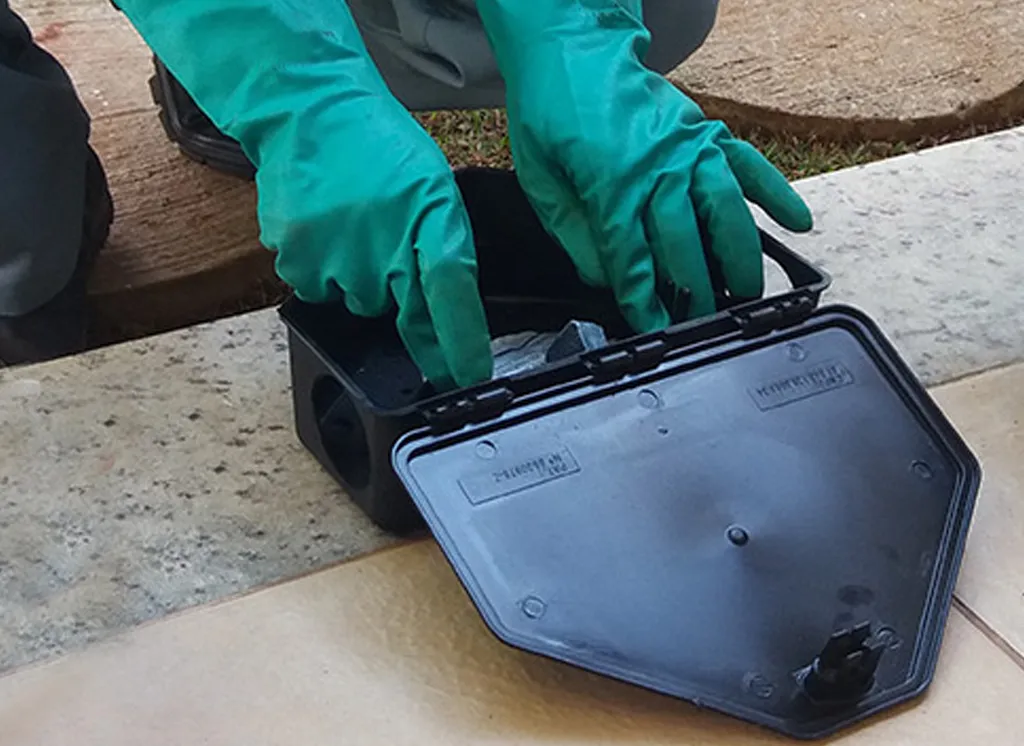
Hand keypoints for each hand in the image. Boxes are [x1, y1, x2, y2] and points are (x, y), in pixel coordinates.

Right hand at [115, 0, 492, 388]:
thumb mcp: (433, 187)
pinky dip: (326, 272)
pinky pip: (320, 291)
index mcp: (429, 221)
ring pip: (360, 304)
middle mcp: (383, 248)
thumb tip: (450, 308)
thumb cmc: (380, 148)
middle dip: (404, 298)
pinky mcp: (297, 261)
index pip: (451, 296)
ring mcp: (336, 259)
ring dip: (362, 281)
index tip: (468, 378)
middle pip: (401, 314)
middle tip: (388, 244)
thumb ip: (445, 245)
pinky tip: (328, 233)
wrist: (309, 111)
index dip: (461, 346)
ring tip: (355, 229)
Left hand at [478, 0, 812, 329]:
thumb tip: (605, 278)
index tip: (654, 327)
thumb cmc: (552, 112)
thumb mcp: (542, 180)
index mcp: (611, 183)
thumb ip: (575, 234)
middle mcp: (659, 168)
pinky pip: (750, 166)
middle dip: (696, 291)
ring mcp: (689, 149)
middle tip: (705, 323)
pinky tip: (798, 223)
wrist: (574, 47)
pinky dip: (777, 193)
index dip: (643, 299)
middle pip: (685, 244)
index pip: (632, 258)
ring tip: (749, 292)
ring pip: (726, 212)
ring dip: (741, 256)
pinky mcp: (707, 132)